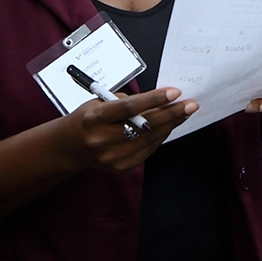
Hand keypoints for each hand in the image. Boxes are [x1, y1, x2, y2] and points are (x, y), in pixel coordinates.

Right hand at [62, 88, 198, 173]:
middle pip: (144, 126)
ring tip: (184, 112)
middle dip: (171, 114)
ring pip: (149, 139)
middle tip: (190, 104)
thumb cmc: (88, 119)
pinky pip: (148, 150)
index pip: (128, 108)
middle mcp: (102, 140)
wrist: (71, 147)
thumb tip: (159, 100)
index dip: (153, 100)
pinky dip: (160, 137)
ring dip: (170, 125)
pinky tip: (169, 126)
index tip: (174, 92)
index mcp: (94, 119)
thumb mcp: (99, 102)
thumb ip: (126, 102)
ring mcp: (112, 157)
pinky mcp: (120, 167)